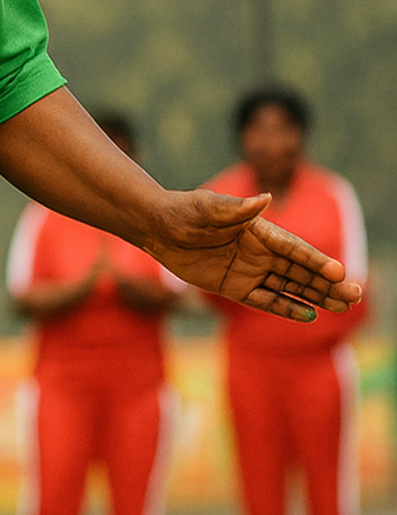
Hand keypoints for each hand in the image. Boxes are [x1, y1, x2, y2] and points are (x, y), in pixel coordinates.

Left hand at [144, 190, 362, 320]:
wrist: (159, 228)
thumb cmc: (185, 212)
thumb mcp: (209, 207)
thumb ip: (237, 209)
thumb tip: (265, 199)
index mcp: (261, 232)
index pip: (296, 250)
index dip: (317, 262)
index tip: (340, 273)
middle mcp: (261, 252)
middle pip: (301, 271)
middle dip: (328, 284)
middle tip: (356, 296)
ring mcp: (250, 271)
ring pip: (290, 287)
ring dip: (316, 297)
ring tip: (343, 307)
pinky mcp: (235, 287)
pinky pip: (265, 301)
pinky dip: (286, 308)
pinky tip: (308, 315)